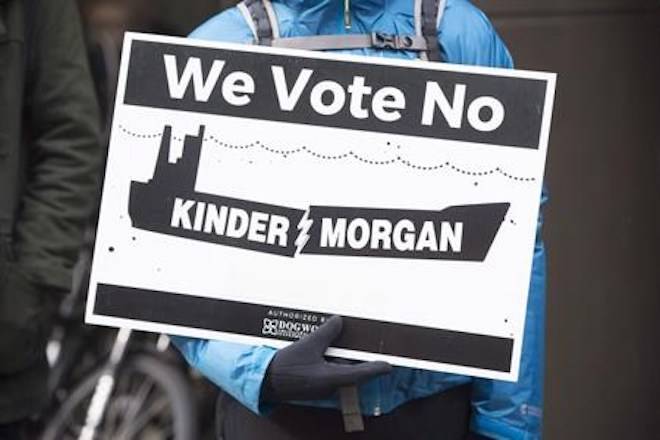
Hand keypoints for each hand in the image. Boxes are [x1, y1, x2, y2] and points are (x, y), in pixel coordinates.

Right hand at [261, 316, 391, 402]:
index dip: (376, 369)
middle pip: (353, 372)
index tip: (389, 365)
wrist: (265, 382)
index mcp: (331, 378)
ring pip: (342, 371)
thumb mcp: (307, 345)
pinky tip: (331, 348)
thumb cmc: (285, 368)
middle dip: (362, 359)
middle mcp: (330, 386)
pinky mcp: (316, 385)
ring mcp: (323, 387)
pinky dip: (334, 361)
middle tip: (373, 346)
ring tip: (351, 341)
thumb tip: (338, 321)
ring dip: (346, 358)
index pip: (360, 374)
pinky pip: (331, 372)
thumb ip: (326, 333)